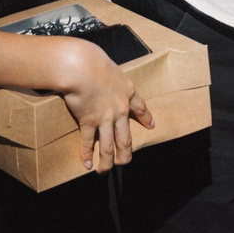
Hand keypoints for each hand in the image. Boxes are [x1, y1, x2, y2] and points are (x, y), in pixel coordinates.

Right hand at [55, 40, 154, 172]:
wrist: (82, 67)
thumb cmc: (94, 61)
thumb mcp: (111, 68)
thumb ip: (111, 75)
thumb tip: (100, 72)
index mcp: (127, 92)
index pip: (140, 107)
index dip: (146, 118)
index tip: (151, 125)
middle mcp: (120, 109)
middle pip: (126, 138)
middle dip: (126, 153)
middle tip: (125, 162)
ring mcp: (105, 118)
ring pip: (109, 145)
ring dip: (107, 161)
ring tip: (105, 171)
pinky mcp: (89, 121)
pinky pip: (89, 141)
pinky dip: (87, 154)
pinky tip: (87, 163)